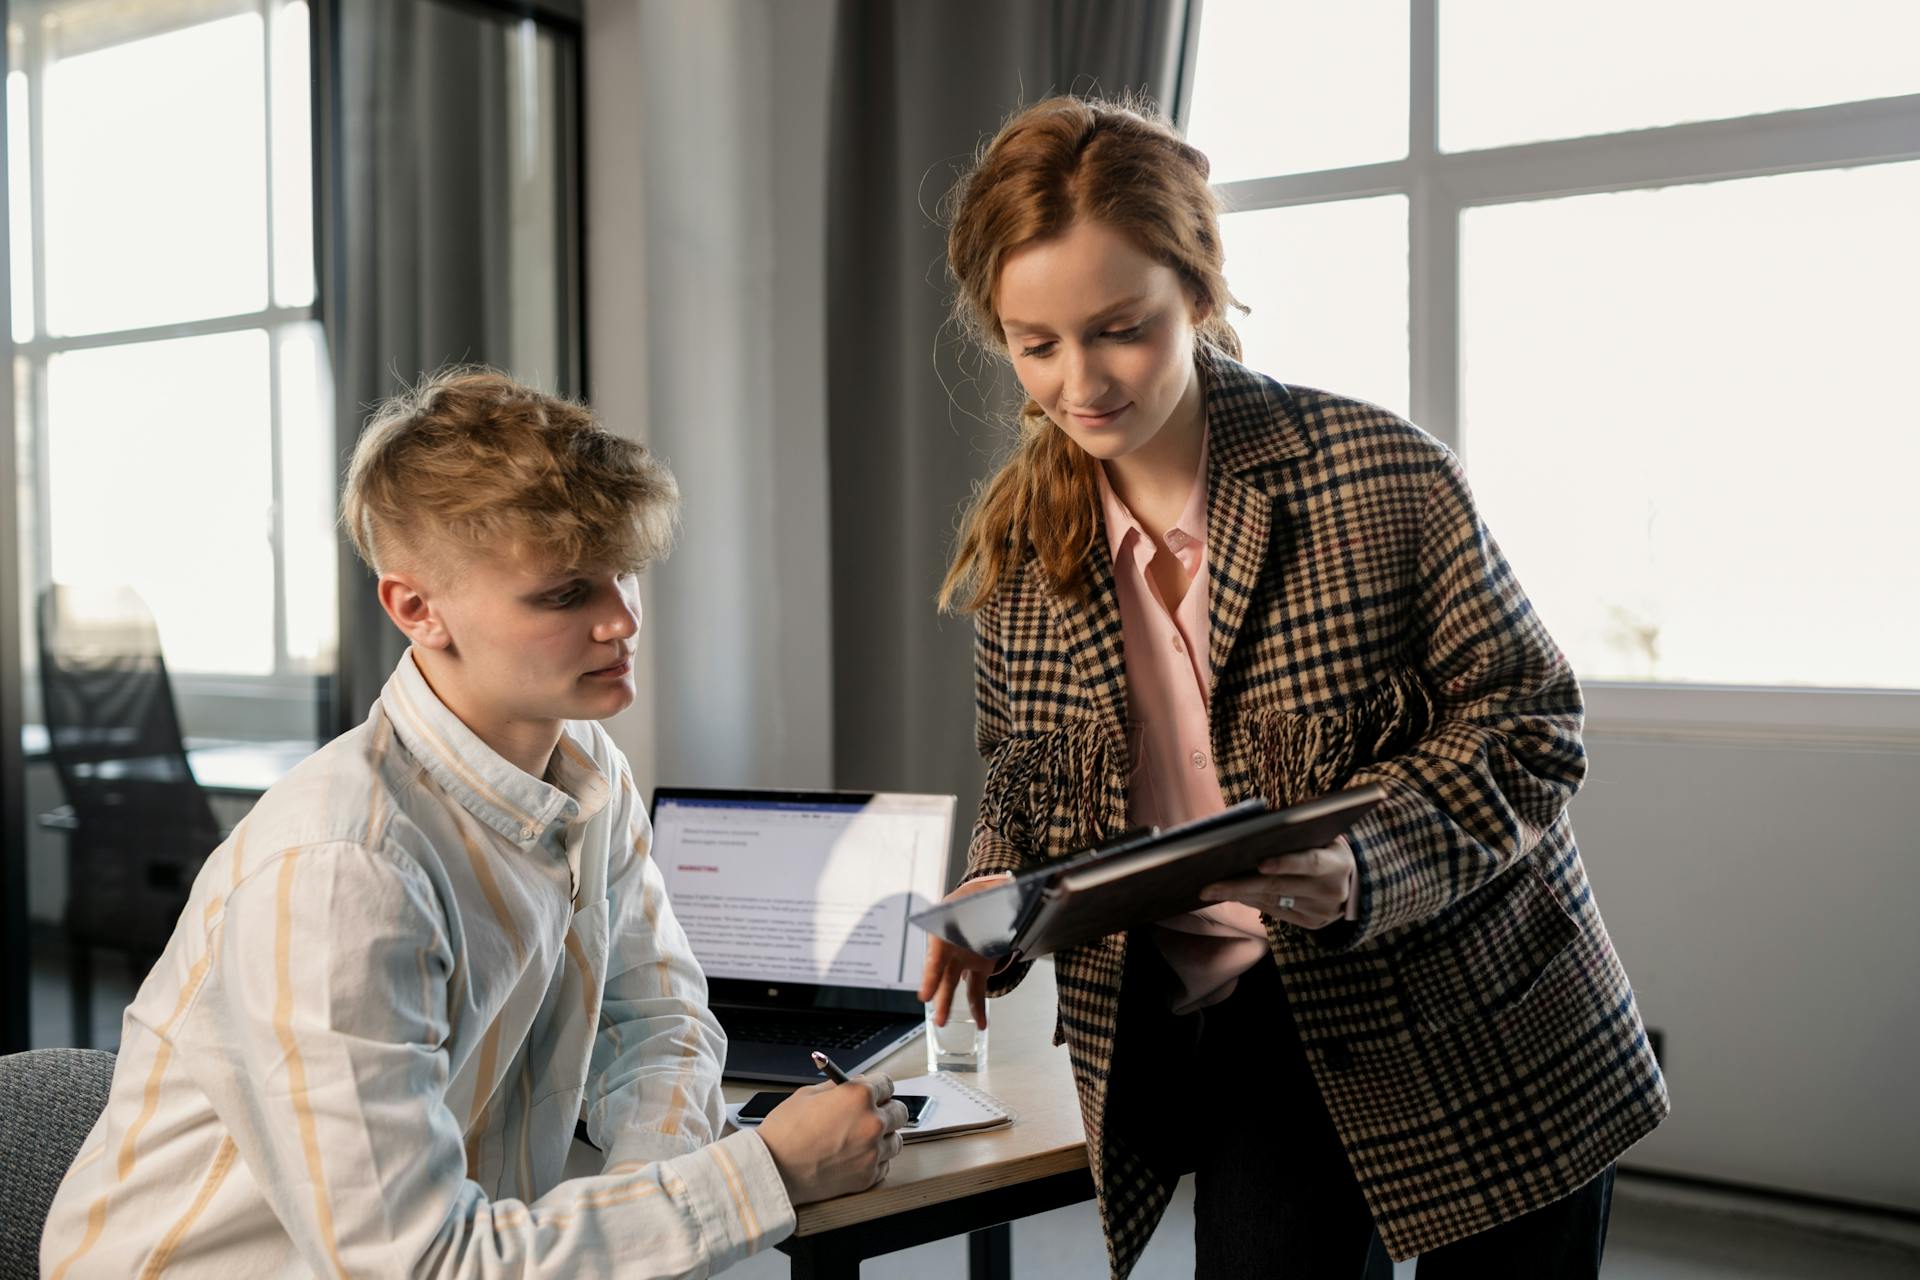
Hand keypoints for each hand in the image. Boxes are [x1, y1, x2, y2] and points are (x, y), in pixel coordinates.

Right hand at [757, 1072, 908, 1202]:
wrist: (773, 1170)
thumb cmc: (785, 1132)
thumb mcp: (808, 1094)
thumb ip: (838, 1087)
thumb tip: (854, 1084)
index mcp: (859, 1096)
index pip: (887, 1084)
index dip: (878, 1087)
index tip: (875, 1093)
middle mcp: (872, 1123)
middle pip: (899, 1112)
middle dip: (885, 1110)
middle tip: (869, 1115)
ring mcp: (873, 1152)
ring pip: (896, 1140)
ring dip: (883, 1138)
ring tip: (860, 1139)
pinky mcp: (868, 1176)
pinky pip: (885, 1165)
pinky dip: (875, 1161)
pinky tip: (856, 1157)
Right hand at [915, 874, 1011, 1030]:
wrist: (984, 896)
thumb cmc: (980, 893)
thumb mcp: (988, 890)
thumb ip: (998, 894)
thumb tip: (1010, 891)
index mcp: (948, 924)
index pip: (937, 952)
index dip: (931, 973)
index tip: (924, 991)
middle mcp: (952, 945)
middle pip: (941, 971)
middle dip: (935, 989)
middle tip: (928, 1003)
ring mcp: (963, 959)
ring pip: (953, 985)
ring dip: (947, 1004)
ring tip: (941, 1022)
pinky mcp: (978, 967)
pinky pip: (975, 990)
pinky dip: (978, 1008)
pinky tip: (981, 1023)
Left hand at [1198, 836, 1352, 928]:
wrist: (1354, 882)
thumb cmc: (1325, 848)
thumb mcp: (1321, 836)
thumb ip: (1295, 832)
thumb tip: (1250, 829)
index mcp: (1336, 863)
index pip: (1309, 863)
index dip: (1285, 863)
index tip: (1259, 862)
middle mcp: (1330, 891)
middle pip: (1280, 887)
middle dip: (1241, 885)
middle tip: (1209, 885)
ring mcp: (1322, 911)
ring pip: (1273, 902)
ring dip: (1239, 894)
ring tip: (1211, 889)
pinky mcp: (1312, 924)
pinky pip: (1276, 913)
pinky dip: (1252, 901)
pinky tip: (1232, 894)